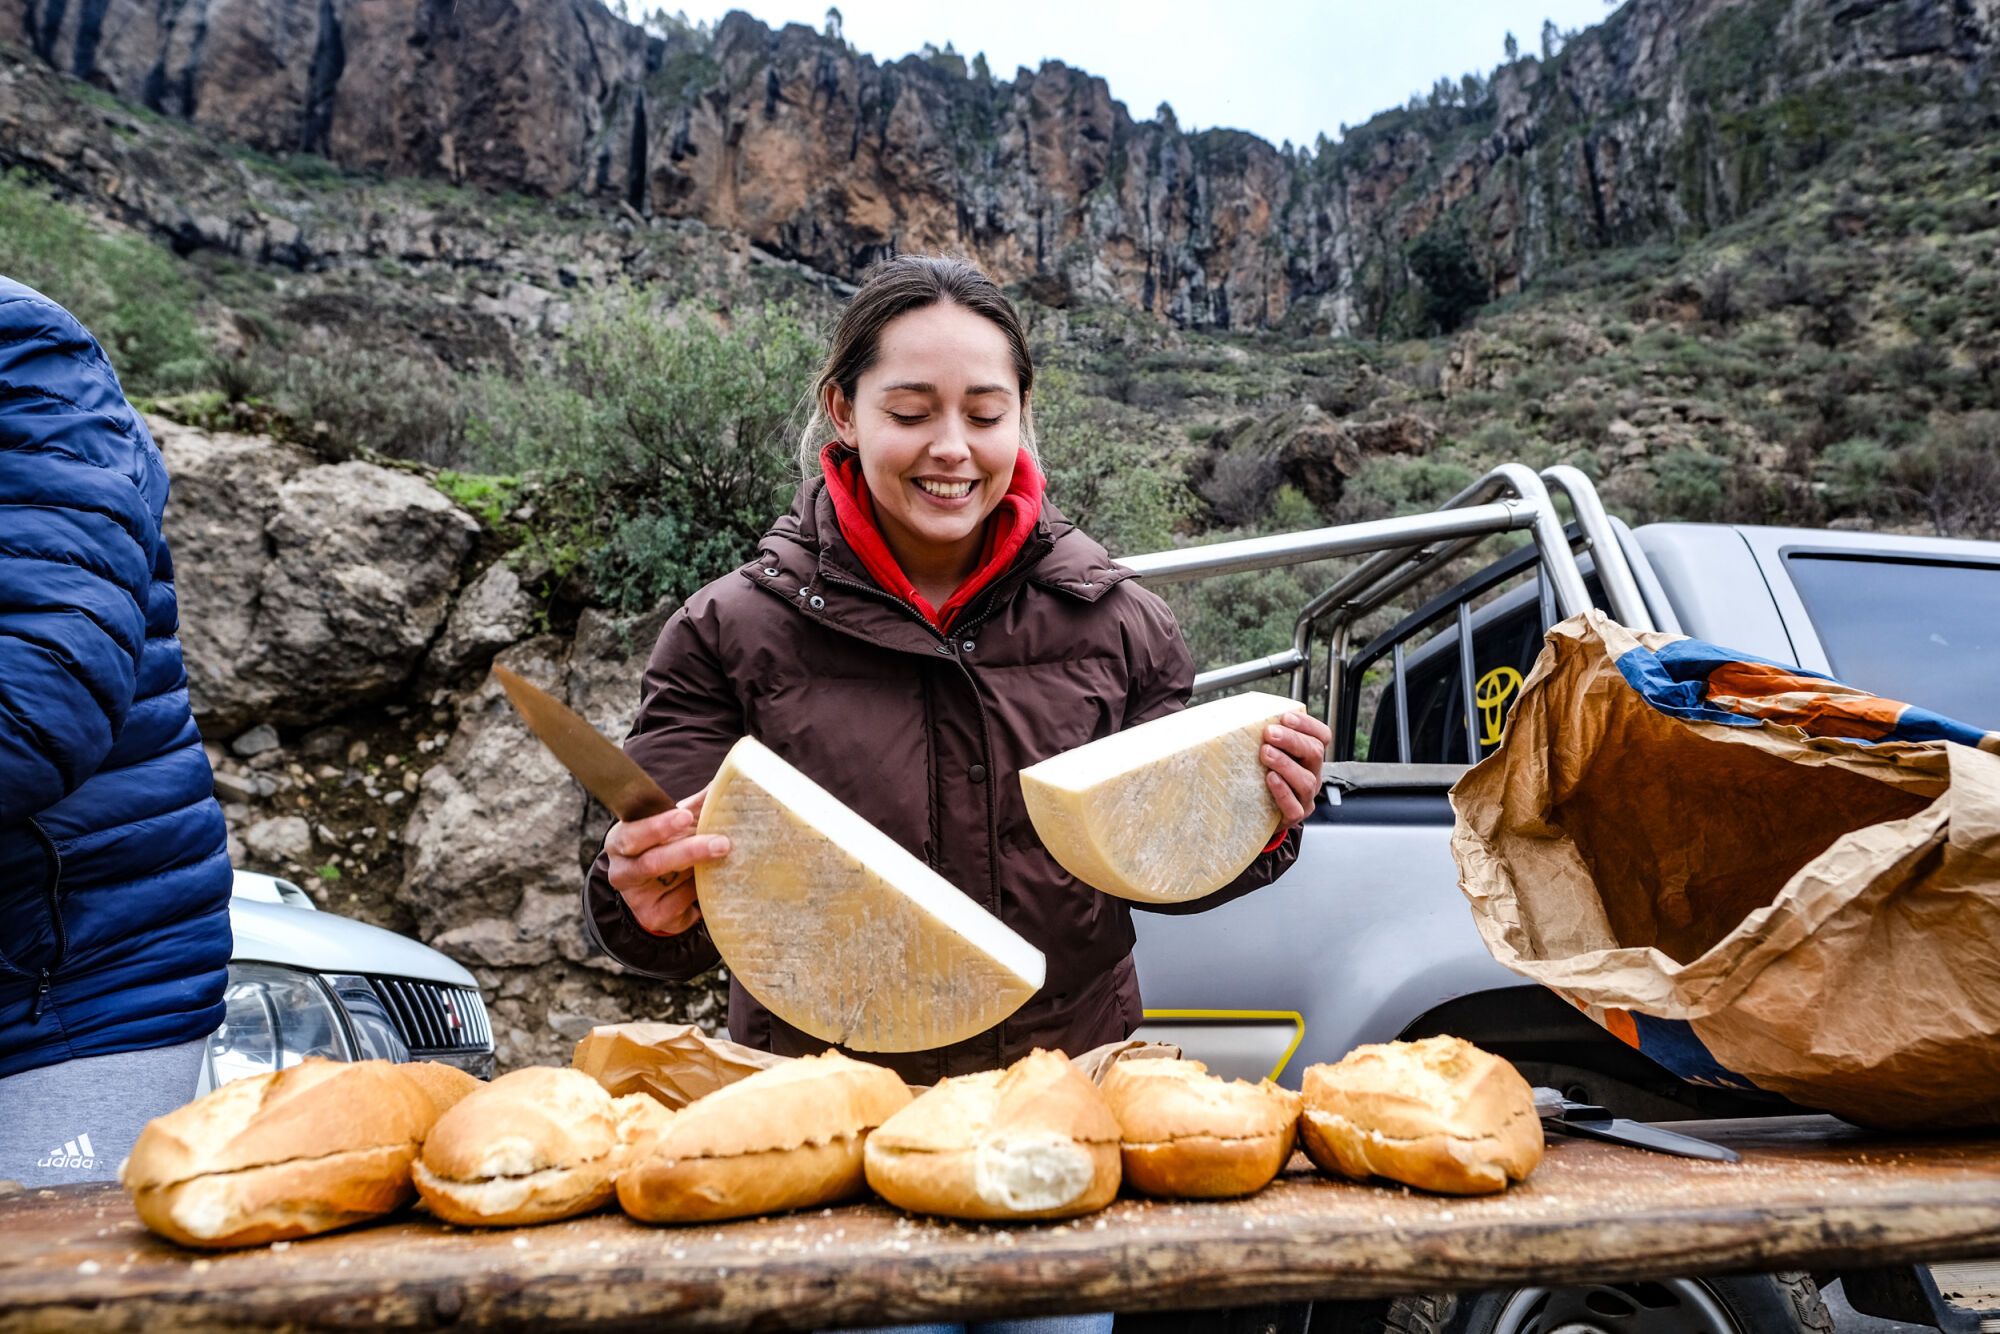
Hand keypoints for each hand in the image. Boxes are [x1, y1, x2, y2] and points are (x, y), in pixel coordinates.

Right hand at [605, 786, 727, 936]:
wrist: (654, 890)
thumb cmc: (664, 846)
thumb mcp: (673, 825)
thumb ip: (693, 806)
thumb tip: (723, 782)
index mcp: (621, 841)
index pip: (634, 833)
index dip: (659, 826)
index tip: (686, 815)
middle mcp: (621, 871)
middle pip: (653, 863)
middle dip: (689, 852)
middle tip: (721, 843)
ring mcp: (635, 898)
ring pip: (671, 884)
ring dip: (700, 871)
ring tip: (724, 858)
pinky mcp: (652, 917)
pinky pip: (682, 904)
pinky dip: (700, 891)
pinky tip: (712, 882)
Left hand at [1261, 711, 1331, 827]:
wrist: (1252, 815)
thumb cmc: (1258, 778)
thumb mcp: (1265, 754)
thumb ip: (1263, 737)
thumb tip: (1239, 711)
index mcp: (1308, 757)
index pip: (1321, 736)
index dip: (1307, 724)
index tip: (1285, 717)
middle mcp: (1311, 775)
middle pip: (1315, 753)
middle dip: (1292, 740)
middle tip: (1269, 733)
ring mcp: (1305, 798)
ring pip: (1306, 780)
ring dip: (1285, 763)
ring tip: (1266, 753)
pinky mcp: (1294, 817)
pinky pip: (1294, 807)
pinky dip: (1283, 791)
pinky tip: (1270, 779)